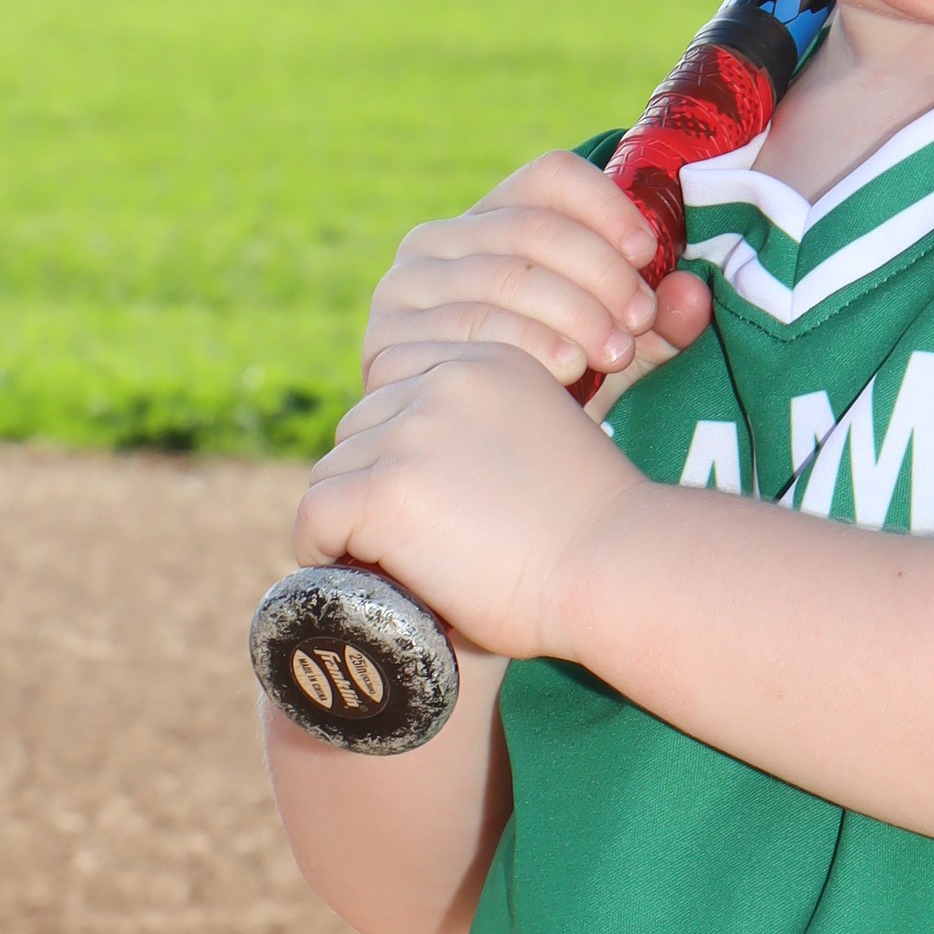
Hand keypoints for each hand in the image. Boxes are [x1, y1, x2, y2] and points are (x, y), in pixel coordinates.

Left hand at [292, 344, 642, 661]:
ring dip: (348, 517)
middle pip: (359, 428)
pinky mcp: (386, 489)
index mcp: (487, 364)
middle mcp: (444, 383)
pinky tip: (342, 569)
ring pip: (333, 472)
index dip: (395, 444)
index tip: (415, 497)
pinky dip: (318, 546)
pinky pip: (315, 514)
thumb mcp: (547, 449)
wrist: (617, 569)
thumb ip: (493, 440)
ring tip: (379, 562)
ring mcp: (411, 433)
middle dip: (370, 481)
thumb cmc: (598, 536)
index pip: (398, 385)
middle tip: (399, 541)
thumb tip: (442, 480)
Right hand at [364, 152, 713, 399]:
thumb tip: (694, 294)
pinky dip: (525, 349)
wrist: (478, 472)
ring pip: (501, 278)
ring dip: (570, 313)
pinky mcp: (388, 345)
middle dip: (598, 273)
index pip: (549, 178)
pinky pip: (465, 332)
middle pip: (531, 230)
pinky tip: (564, 375)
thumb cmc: (555, 394)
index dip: (605, 207)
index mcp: (489, 220)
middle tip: (638, 321)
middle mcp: (434, 243)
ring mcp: (403, 294)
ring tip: (612, 353)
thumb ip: (659, 320)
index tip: (649, 254)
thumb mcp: (614, 347)